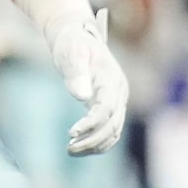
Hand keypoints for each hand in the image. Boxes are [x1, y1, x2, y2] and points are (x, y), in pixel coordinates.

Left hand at [51, 8, 128, 154]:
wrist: (78, 37)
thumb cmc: (72, 44)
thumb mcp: (72, 53)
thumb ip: (76, 72)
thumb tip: (81, 96)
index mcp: (112, 80)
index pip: (106, 108)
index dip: (91, 123)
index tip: (70, 132)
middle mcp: (120, 93)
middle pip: (113, 125)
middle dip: (92, 140)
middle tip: (68, 148)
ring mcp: (117, 101)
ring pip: (114, 132)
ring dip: (95, 145)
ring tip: (70, 150)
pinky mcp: (110, 107)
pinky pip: (110, 131)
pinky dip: (97, 142)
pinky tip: (79, 145)